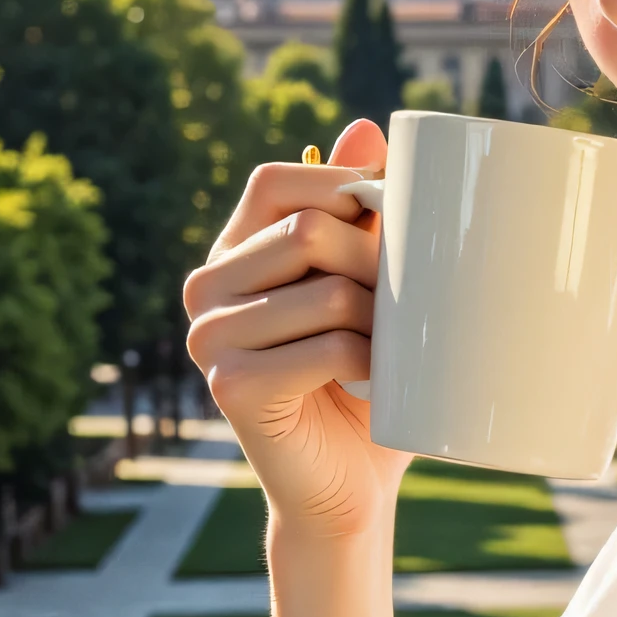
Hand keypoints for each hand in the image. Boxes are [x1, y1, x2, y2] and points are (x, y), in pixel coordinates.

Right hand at [184, 116, 409, 549]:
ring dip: (382, 321)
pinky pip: (328, 348)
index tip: (396, 226)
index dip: (342, 189)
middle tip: (411, 308)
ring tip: (395, 354)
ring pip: (326, 291)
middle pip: (307, 231)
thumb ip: (359, 215)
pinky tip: (380, 387)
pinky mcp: (232, 387)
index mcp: (231, 254)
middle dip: (378, 264)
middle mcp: (205, 289)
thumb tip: (366, 125)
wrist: (350, 491)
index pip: (275, 182)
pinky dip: (374, 366)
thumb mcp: (372, 290)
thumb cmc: (369, 386)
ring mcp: (209, 338)